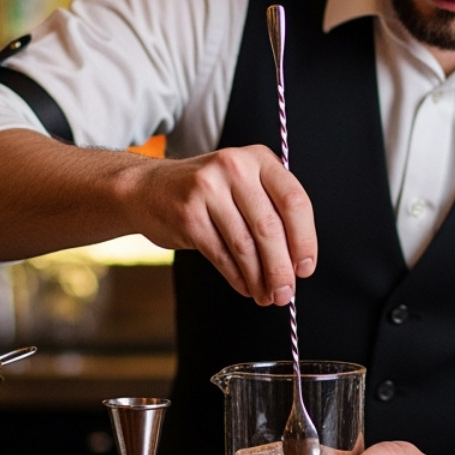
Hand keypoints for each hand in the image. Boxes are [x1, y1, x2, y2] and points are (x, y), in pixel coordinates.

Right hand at [129, 145, 315, 305]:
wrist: (149, 188)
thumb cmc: (207, 191)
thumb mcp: (244, 183)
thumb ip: (273, 211)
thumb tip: (296, 263)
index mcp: (259, 159)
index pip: (294, 201)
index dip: (305, 240)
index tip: (306, 267)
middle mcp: (235, 168)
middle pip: (269, 227)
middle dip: (281, 268)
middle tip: (287, 293)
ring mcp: (208, 190)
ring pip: (245, 245)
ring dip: (260, 278)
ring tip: (267, 296)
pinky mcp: (188, 215)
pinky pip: (222, 255)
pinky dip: (238, 277)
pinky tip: (246, 287)